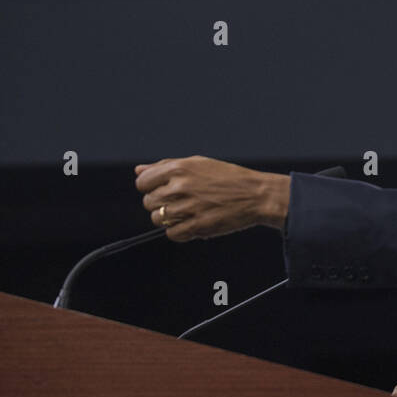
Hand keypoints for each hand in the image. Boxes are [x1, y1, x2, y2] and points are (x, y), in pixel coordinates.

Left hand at [134, 155, 288, 241]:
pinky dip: (179, 231)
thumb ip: (165, 166)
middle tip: (180, 202)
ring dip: (169, 218)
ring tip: (187, 213)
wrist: (257, 194)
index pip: (143, 182)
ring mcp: (189, 207)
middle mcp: (181, 186)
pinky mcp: (198, 225)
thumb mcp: (198, 163)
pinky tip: (192, 223)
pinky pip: (172, 234)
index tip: (162, 190)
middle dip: (161, 203)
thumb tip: (139, 170)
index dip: (150, 187)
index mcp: (180, 168)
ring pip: (158, 219)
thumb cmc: (229, 177)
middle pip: (148, 202)